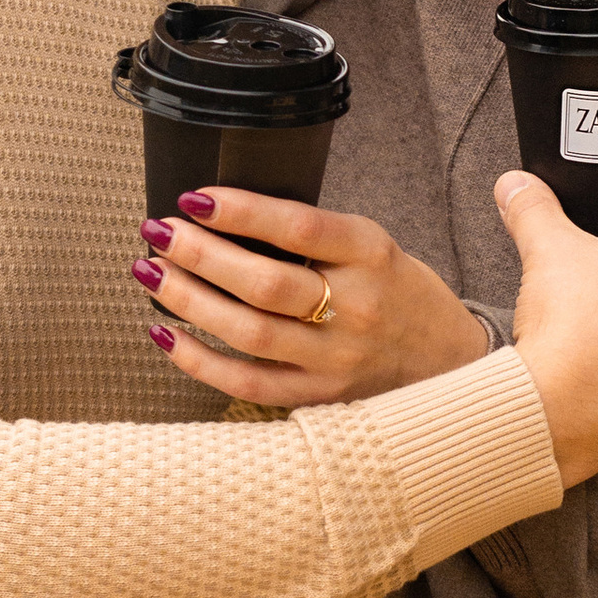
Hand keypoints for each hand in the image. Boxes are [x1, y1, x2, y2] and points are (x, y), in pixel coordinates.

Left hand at [132, 192, 491, 408]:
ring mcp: (336, 360)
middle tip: (158, 232)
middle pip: (265, 284)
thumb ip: (314, 236)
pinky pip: (246, 384)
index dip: (241, 211)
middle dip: (200, 255)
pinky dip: (198, 359)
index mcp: (371, 255)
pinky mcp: (318, 398)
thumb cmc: (398, 294)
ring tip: (149, 272)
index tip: (194, 198)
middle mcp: (356, 308)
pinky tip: (164, 332)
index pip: (299, 228)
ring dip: (188, 301)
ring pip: (248, 333)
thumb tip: (224, 217)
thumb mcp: (373, 246)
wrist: (447, 364)